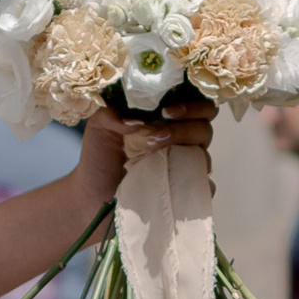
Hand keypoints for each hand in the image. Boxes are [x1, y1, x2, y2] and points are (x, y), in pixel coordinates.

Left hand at [77, 106, 215, 207]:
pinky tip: (174, 183)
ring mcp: (184, 167)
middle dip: (185, 128)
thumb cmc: (100, 157)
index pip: (196, 104)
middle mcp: (181, 141)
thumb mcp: (99, 126)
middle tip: (156, 136)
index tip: (166, 111)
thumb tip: (136, 123)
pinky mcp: (183, 190)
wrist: (94, 194)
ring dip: (185, 153)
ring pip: (204, 156)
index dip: (191, 104)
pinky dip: (195, 184)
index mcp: (167, 120)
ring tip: (154, 157)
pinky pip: (203, 187)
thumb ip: (112, 114)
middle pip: (205, 128)